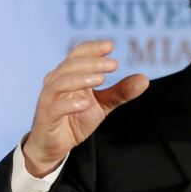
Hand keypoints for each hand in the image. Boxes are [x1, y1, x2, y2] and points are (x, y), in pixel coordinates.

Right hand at [22, 40, 148, 176]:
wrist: (56, 145)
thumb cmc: (76, 119)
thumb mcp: (103, 105)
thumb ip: (120, 92)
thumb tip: (145, 79)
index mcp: (69, 75)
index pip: (78, 54)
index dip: (92, 48)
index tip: (111, 46)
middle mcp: (56, 83)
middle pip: (70, 65)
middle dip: (92, 62)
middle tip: (114, 64)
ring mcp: (48, 100)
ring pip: (59, 83)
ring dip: (81, 78)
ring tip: (101, 79)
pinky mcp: (46, 118)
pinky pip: (54, 107)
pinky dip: (70, 104)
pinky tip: (86, 103)